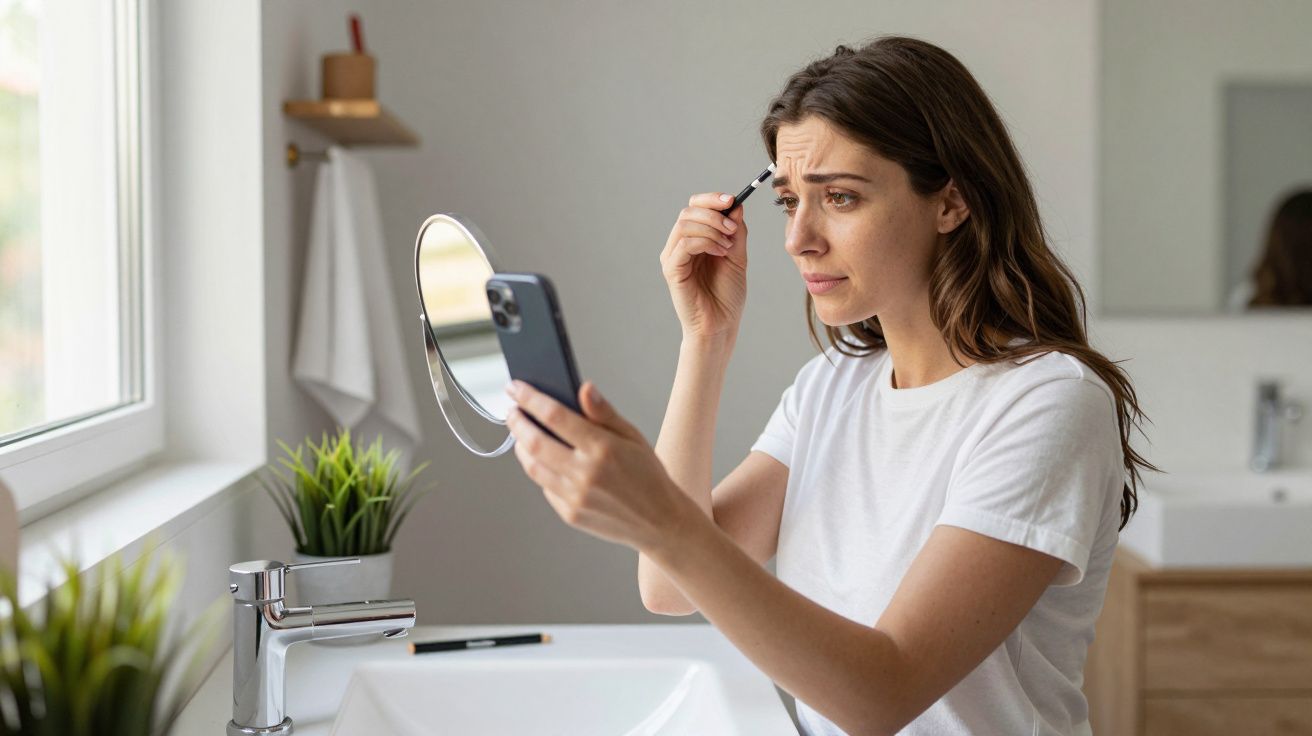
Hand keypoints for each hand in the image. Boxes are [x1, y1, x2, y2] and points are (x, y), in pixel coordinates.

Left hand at [503, 379, 700, 552]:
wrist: (660, 521)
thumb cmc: (648, 475)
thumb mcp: (632, 436)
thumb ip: (604, 413)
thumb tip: (584, 388)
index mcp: (602, 448)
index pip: (555, 416)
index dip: (530, 398)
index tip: (515, 387)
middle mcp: (585, 473)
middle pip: (535, 441)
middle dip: (517, 422)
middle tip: (512, 410)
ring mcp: (575, 496)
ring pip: (533, 466)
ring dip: (521, 446)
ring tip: (521, 433)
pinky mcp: (571, 514)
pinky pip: (545, 487)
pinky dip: (538, 470)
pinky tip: (541, 459)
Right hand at [660, 192, 747, 341]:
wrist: (721, 325)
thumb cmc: (727, 296)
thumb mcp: (737, 256)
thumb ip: (736, 232)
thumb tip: (736, 205)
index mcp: (694, 240)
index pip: (695, 207)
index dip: (712, 199)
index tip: (732, 200)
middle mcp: (679, 246)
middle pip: (689, 211)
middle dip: (714, 214)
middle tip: (732, 229)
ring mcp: (673, 257)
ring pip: (685, 224)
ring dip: (711, 229)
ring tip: (727, 247)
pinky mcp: (672, 270)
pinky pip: (684, 243)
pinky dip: (705, 242)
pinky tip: (719, 253)